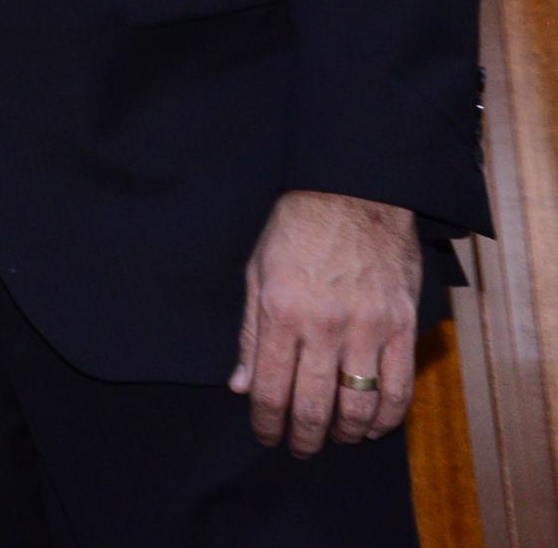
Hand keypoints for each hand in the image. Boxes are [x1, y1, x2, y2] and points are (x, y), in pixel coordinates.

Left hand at [230, 190, 423, 454]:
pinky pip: (399, 387)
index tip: (265, 435)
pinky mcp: (402, 327)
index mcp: (281, 314)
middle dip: (303, 437)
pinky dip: (387, 416)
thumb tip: (240, 386)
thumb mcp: (256, 275)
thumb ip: (250, 335)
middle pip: (313, 406)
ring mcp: (368, 330)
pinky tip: (374, 426)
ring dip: (345, 433)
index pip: (271, 390)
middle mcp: (324, 328)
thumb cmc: (296, 230)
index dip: (266, 423)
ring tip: (335, 440)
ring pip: (359, 405)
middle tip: (298, 449)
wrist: (353, 194)